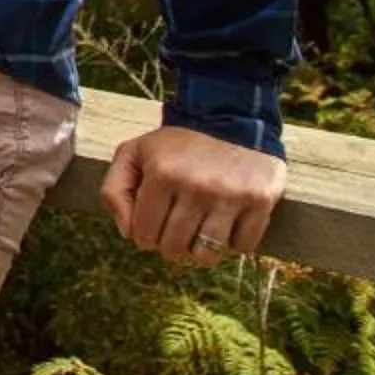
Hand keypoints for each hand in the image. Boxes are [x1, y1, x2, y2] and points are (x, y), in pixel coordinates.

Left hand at [101, 124, 286, 265]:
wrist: (231, 119)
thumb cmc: (177, 146)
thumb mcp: (134, 153)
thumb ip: (114, 190)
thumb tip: (127, 234)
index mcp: (162, 174)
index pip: (143, 234)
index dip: (144, 236)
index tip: (153, 225)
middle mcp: (196, 186)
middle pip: (174, 248)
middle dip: (170, 244)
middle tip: (176, 227)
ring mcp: (230, 196)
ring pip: (206, 255)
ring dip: (200, 249)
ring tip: (199, 229)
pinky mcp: (260, 202)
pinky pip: (242, 248)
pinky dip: (233, 243)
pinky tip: (227, 222)